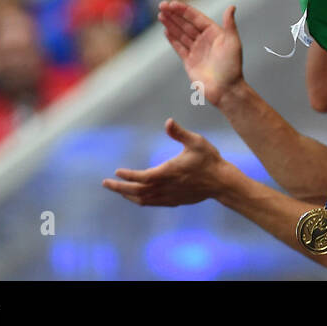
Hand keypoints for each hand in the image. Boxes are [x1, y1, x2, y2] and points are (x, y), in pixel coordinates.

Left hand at [103, 119, 227, 205]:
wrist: (221, 182)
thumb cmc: (208, 160)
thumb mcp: (196, 142)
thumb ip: (179, 133)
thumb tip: (168, 121)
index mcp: (168, 172)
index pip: (141, 177)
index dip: (127, 175)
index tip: (117, 171)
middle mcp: (165, 187)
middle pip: (136, 191)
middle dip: (119, 188)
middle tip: (105, 183)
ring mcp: (169, 196)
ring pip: (142, 200)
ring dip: (128, 195)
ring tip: (118, 190)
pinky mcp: (174, 201)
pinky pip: (152, 203)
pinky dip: (140, 201)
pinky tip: (137, 197)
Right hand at [158, 0, 243, 105]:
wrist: (225, 89)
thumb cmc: (231, 66)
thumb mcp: (232, 42)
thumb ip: (229, 24)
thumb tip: (232, 6)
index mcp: (215, 33)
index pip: (196, 18)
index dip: (184, 10)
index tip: (172, 4)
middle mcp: (205, 40)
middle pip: (186, 24)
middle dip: (174, 15)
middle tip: (161, 6)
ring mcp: (196, 50)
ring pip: (181, 34)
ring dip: (171, 24)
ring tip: (160, 15)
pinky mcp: (189, 61)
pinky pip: (179, 47)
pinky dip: (172, 39)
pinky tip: (166, 30)